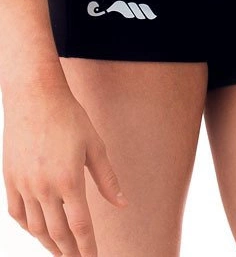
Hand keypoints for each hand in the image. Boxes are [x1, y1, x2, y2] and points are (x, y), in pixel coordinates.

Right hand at [1, 64, 128, 256]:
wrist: (35, 97)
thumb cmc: (69, 117)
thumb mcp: (95, 145)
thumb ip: (107, 178)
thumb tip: (122, 203)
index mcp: (69, 180)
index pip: (80, 226)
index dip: (87, 247)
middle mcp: (44, 187)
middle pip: (57, 232)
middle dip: (69, 252)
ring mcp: (24, 184)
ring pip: (35, 227)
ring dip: (49, 244)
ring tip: (60, 252)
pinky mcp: (10, 177)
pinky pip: (16, 212)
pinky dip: (27, 226)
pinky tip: (36, 229)